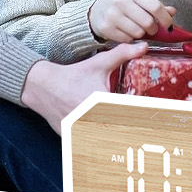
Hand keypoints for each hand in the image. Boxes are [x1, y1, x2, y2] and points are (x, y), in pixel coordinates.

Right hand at [21, 42, 148, 132]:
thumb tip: (142, 47)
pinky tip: (98, 138)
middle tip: (135, 128)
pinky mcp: (71, 136)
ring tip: (118, 136)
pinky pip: (86, 144)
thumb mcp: (98, 63)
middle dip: (128, 130)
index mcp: (104, 102)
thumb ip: (122, 54)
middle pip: (119, 131)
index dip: (139, 117)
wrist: (42, 85)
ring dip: (111, 140)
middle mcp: (92, 118)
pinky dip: (94, 143)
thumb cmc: (72, 75)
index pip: (130, 116)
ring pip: (104, 142)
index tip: (149, 118)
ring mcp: (80, 129)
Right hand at [88, 0, 174, 42]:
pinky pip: (127, 39)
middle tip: (150, 28)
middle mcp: (120, 1)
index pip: (155, 7)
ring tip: (136, 28)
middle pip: (148, 22)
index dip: (165, 19)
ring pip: (138, 32)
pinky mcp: (106, 27)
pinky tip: (126, 31)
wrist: (97, 9)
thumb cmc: (123, 4)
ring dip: (141, 34)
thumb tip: (171, 11)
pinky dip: (130, 38)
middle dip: (153, 28)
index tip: (168, 25)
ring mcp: (112, 14)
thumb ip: (156, 6)